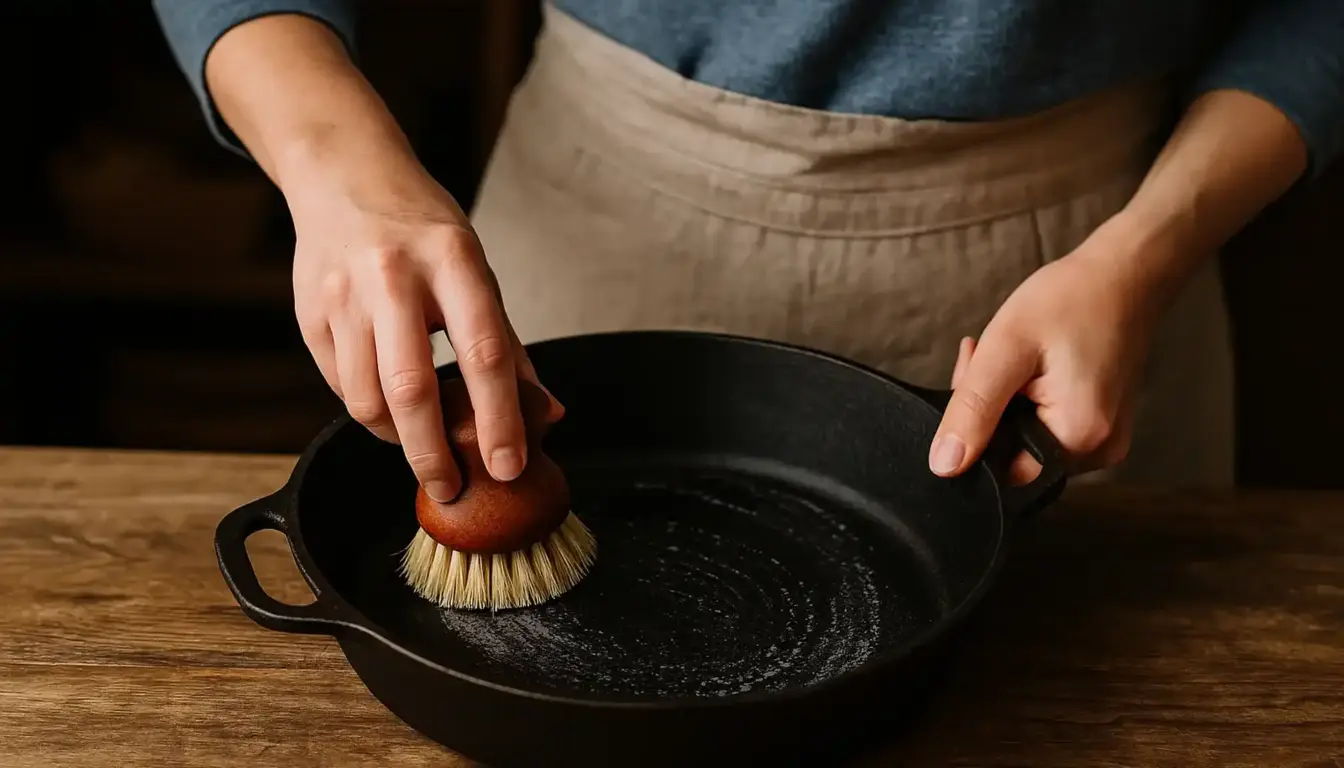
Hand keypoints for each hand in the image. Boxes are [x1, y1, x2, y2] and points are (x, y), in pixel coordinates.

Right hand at [287, 155, 561, 502]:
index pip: (484, 353)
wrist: (344, 176)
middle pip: (412, 389)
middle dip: (433, 453)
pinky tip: (387, 406)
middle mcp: (395, 276)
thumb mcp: (476, 270)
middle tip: (451, 487)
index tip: (509, 465)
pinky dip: (367, 410)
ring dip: (397, 437)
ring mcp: (344, 294)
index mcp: (453, 261)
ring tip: (420, 443)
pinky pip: (341, 386)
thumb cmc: (422, 230)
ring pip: (366, 398)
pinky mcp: (309, 313)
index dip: (500, 419)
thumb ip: (508, 344)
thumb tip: (546, 413)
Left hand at [927, 211, 1177, 481]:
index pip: (1001, 471)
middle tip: (980, 356)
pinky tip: (1022, 363)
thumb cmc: (1070, 300)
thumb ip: (972, 410)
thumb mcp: (1006, 349)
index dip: (974, 433)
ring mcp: (1105, 440)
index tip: (969, 381)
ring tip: (1003, 352)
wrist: (1126, 273)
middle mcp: (1099, 451)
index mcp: (1079, 439)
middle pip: (1014, 454)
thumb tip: (944, 466)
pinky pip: (1049, 426)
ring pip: (1027, 438)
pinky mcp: (1103, 424)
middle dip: (986, 410)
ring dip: (1003, 401)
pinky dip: (1026, 399)